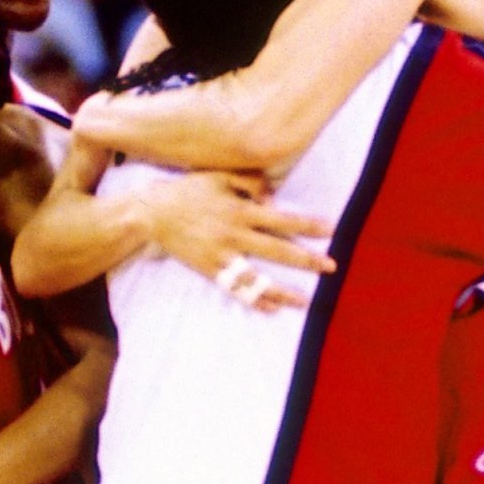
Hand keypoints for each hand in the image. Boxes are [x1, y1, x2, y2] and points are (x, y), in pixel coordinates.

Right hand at [139, 172, 333, 309]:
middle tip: (331, 267)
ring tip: (304, 301)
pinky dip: (254, 299)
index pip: (283, 219)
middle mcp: (235, 234)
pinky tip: (271, 308)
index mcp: (240, 209)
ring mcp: (222, 255)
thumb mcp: (219, 175)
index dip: (308, 224)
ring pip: (258, 277)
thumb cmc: (189, 190)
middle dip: (307, 259)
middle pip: (278, 250)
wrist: (153, 213)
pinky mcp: (209, 269)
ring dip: (283, 291)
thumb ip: (250, 182)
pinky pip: (235, 288)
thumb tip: (274, 198)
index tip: (331, 229)